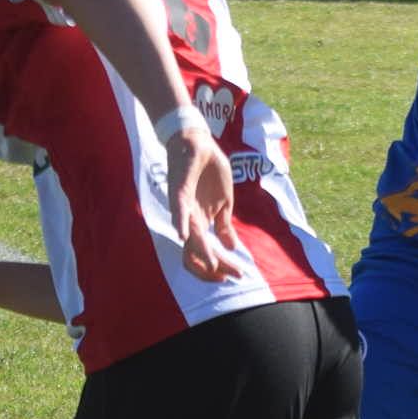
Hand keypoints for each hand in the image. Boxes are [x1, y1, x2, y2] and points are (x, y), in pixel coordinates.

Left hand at [164, 122, 243, 282]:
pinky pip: (178, 211)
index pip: (209, 254)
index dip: (223, 267)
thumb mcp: (225, 201)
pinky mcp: (179, 191)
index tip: (239, 275)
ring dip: (203, 254)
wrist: (198, 143)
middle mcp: (189, 221)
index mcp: (200, 224)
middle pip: (198, 254)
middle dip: (217, 267)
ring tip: (215, 266)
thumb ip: (225, 225)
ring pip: (189, 239)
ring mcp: (183, 208)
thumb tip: (233, 247)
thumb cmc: (208, 171)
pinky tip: (183, 236)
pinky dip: (180, 224)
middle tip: (234, 275)